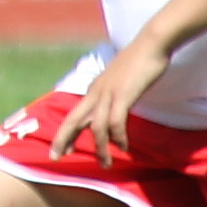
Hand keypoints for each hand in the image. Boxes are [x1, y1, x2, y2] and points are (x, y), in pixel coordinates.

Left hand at [51, 38, 170, 165]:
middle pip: (73, 119)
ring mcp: (108, 92)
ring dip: (100, 147)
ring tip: (105, 163)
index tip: (61, 150)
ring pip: (96, 126)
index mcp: (94, 89)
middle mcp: (96, 91)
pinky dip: (118, 136)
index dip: (65, 133)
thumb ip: (112, 95)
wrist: (151, 43)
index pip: (74, 114)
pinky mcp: (123, 94)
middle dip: (62, 139)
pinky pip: (116, 121)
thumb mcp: (119, 81)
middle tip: (55, 158)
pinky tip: (122, 147)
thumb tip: (112, 110)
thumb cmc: (139, 61)